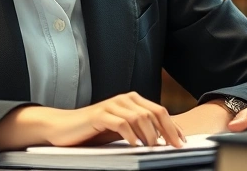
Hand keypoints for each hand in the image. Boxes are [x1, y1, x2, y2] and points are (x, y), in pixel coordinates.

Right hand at [47, 92, 185, 147]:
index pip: (159, 111)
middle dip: (167, 131)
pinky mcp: (99, 114)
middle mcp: (124, 99)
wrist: (64, 127)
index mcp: (131, 101)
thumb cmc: (94, 130)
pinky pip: (120, 123)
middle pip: (153, 112)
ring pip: (139, 117)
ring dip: (149, 134)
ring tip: (152, 147)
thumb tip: (164, 140)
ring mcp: (111, 105)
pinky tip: (134, 144)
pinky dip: (130, 134)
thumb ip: (139, 130)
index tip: (182, 142)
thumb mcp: (121, 130)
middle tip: (173, 147)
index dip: (173, 126)